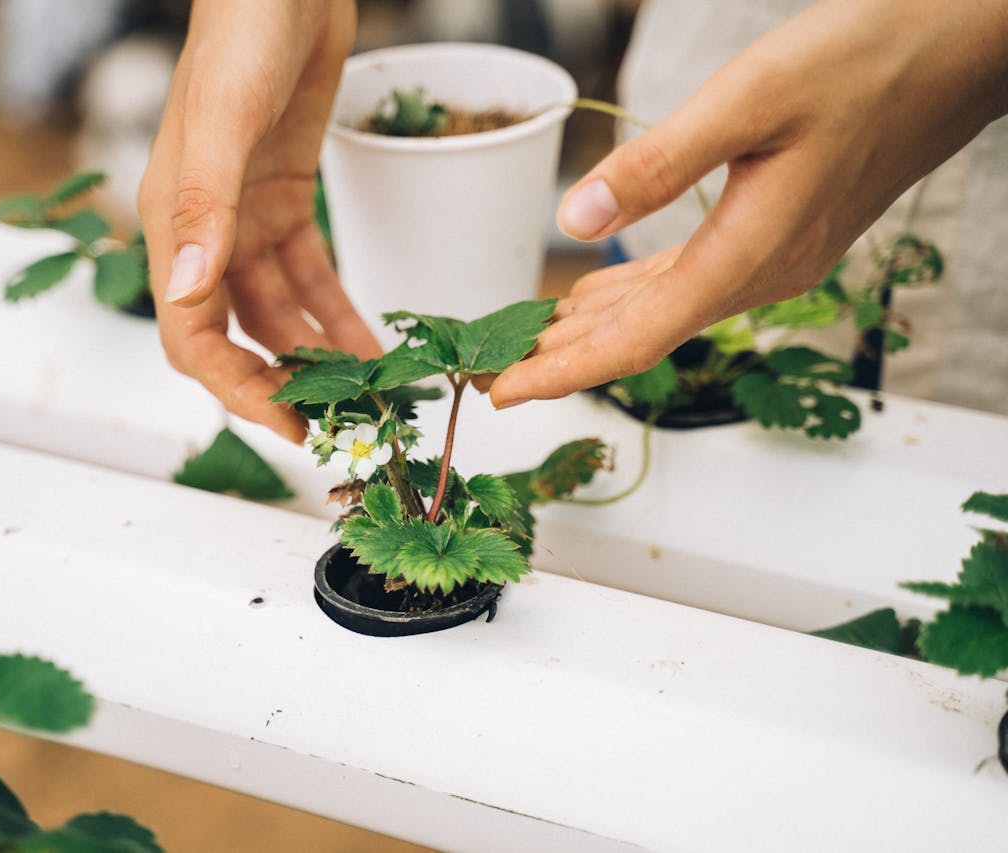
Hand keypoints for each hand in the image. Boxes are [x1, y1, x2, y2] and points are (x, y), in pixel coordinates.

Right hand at [138, 0, 379, 442]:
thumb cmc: (245, 28)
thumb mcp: (224, 119)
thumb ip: (205, 206)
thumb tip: (190, 292)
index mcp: (176, 221)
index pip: (192, 334)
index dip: (236, 387)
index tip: (288, 423)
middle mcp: (205, 229)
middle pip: (235, 334)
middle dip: (280, 382)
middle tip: (335, 422)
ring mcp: (245, 216)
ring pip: (276, 312)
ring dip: (314, 354)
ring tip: (364, 393)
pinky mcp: (285, 198)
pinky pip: (308, 276)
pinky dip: (335, 312)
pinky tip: (367, 342)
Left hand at [491, 0, 1007, 407]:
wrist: (957, 50)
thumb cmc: (862, 63)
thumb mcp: (748, 100)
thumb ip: (657, 167)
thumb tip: (576, 223)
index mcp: (747, 255)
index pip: (636, 340)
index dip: (563, 372)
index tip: (503, 392)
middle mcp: (760, 273)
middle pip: (642, 335)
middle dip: (563, 359)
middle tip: (493, 372)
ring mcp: (773, 258)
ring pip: (664, 311)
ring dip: (595, 330)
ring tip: (531, 343)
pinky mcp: (779, 233)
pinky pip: (689, 281)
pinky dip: (636, 295)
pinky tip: (604, 296)